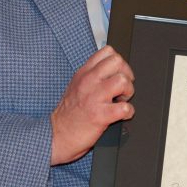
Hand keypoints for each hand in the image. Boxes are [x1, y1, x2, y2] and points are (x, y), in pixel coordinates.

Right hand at [49, 45, 134, 164]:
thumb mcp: (76, 86)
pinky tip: (121, 115)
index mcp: (84, 73)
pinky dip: (128, 112)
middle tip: (122, 88)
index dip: (119, 62)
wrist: (57, 135)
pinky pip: (125, 108)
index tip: (118, 74)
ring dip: (129, 92)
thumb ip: (92, 75)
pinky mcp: (100, 115)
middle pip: (118, 62)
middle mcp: (89, 82)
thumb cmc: (69, 114)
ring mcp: (94, 98)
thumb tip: (113, 70)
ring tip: (121, 100)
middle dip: (127, 75)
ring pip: (123, 81)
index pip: (107, 51)